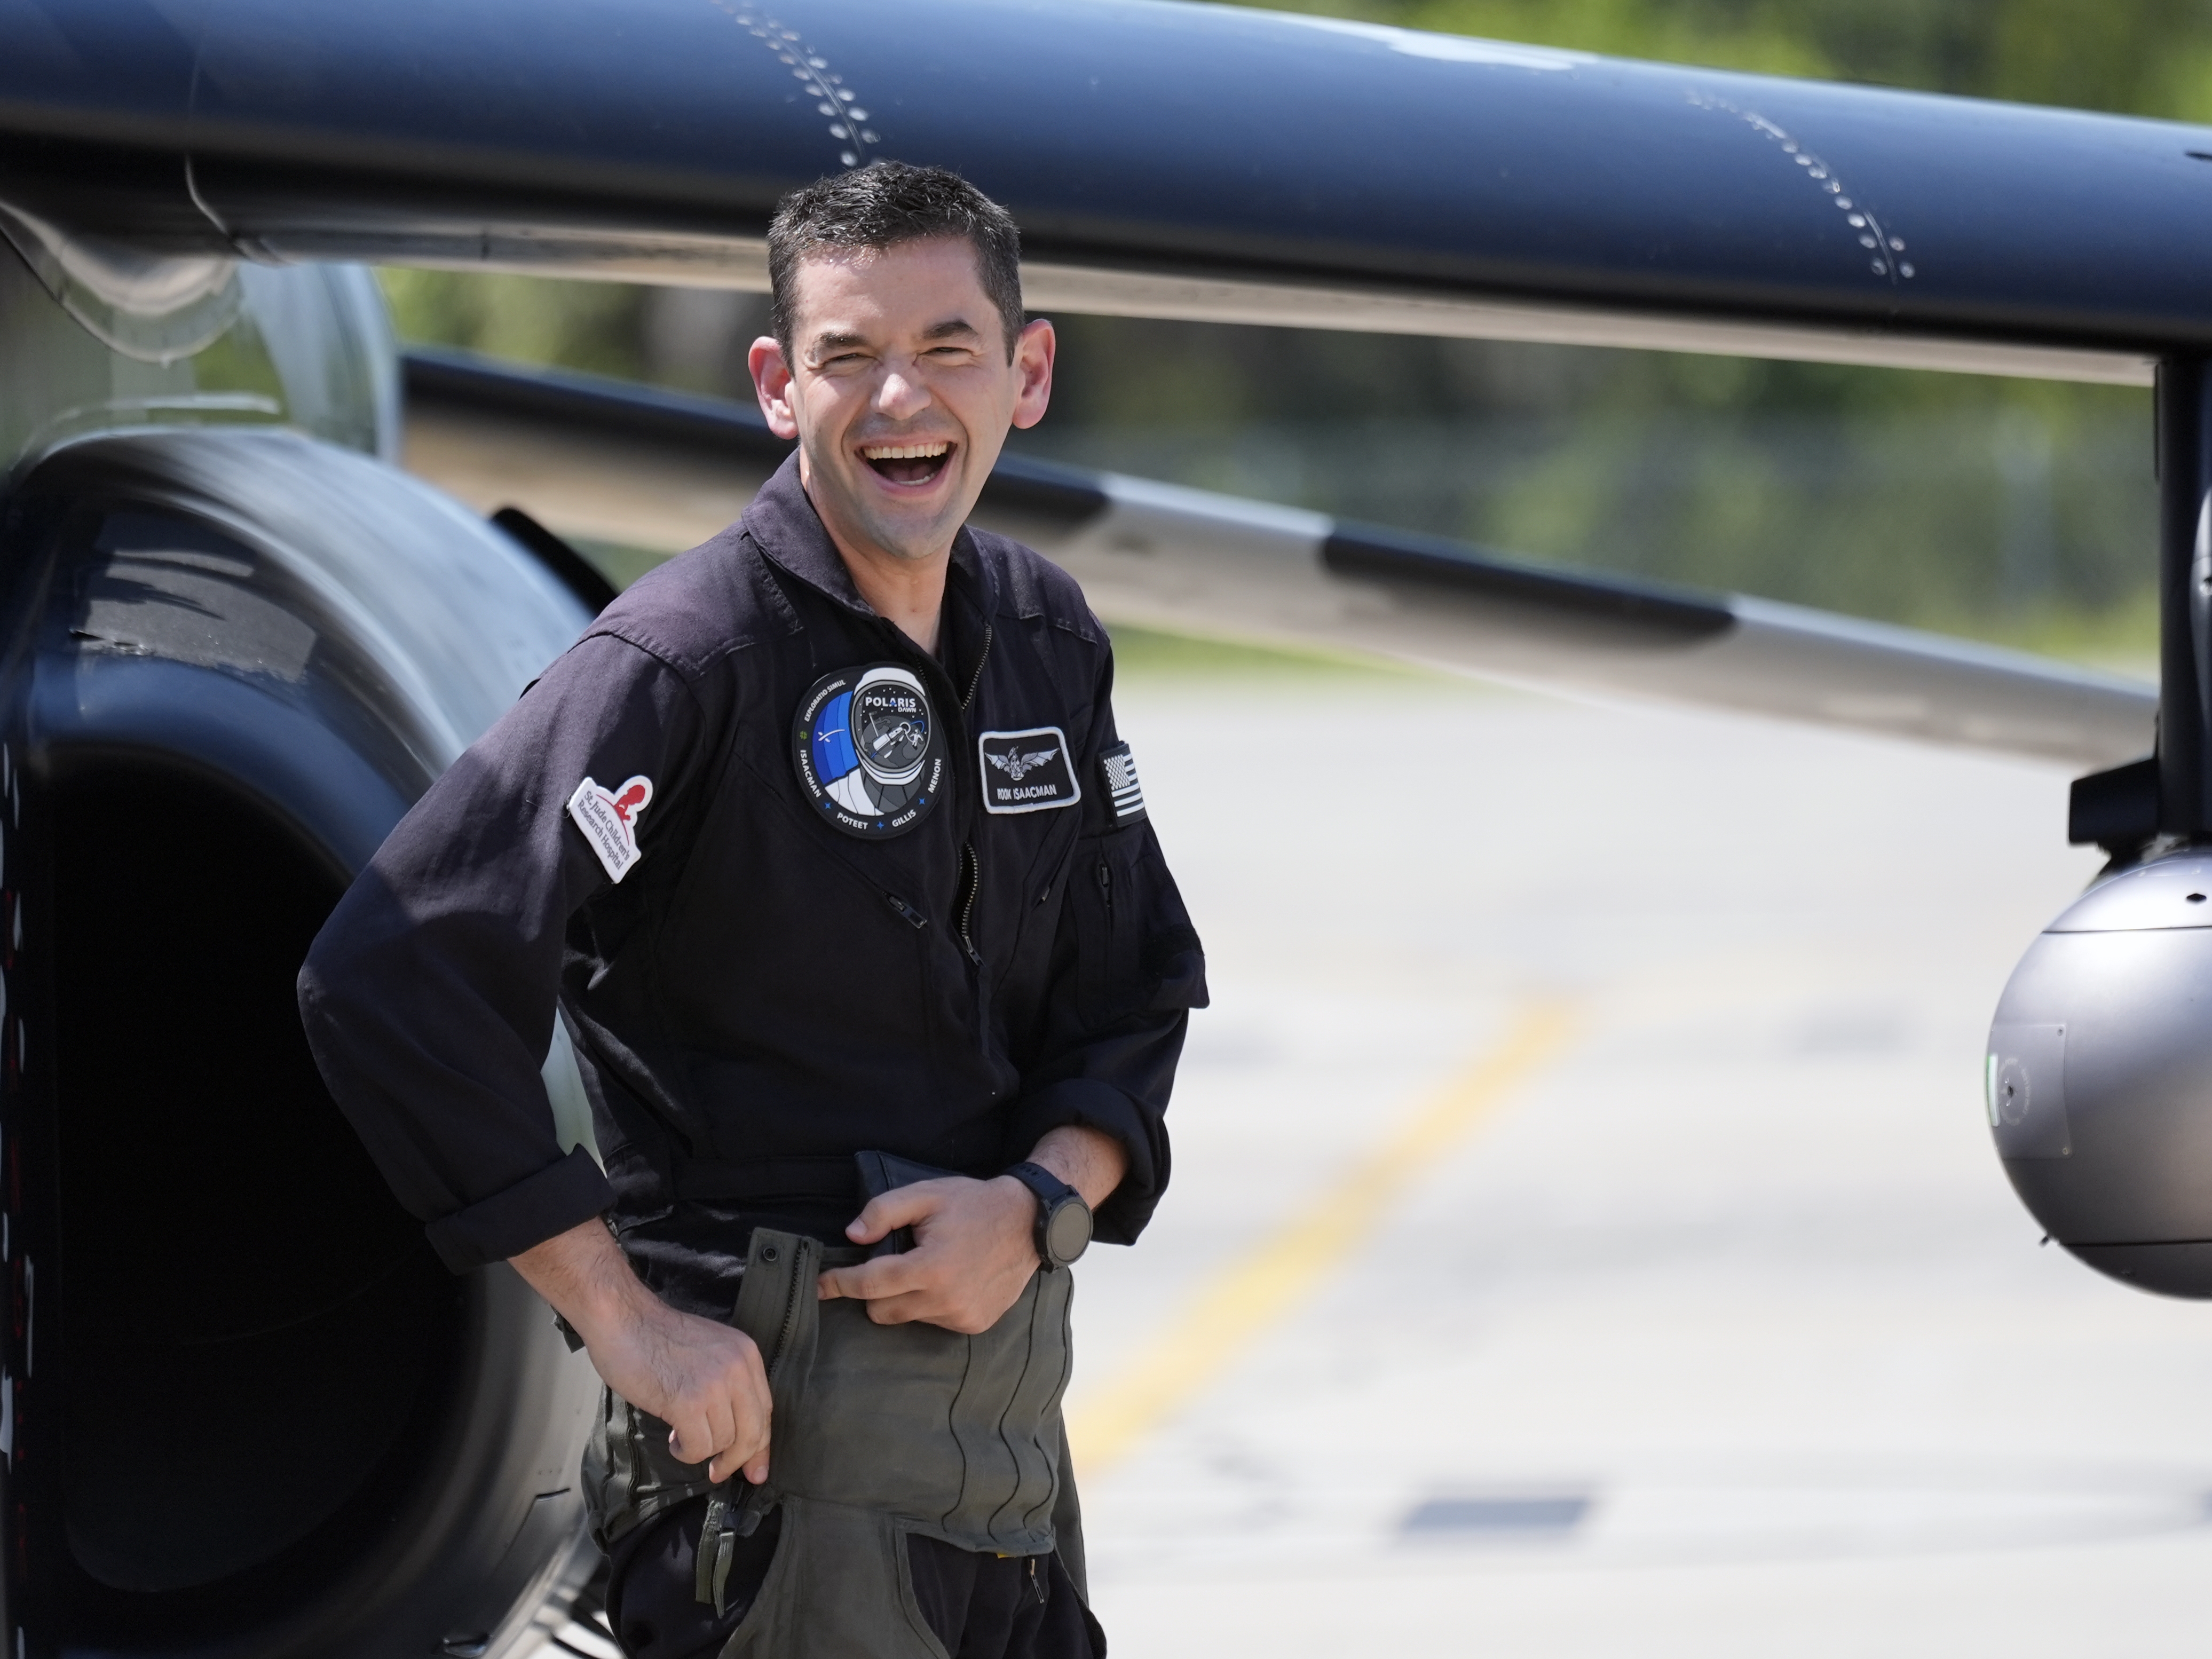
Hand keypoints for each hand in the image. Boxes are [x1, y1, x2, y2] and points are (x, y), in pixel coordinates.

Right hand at [511, 1219, 772, 1483]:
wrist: (622, 1317)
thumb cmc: (657, 1338)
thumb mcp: (709, 1352)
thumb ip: (728, 1385)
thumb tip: (739, 1435)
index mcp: (746, 1354)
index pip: (766, 1410)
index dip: (760, 1446)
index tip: (754, 1470)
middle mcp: (738, 1368)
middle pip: (753, 1432)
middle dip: (736, 1460)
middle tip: (717, 1472)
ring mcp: (714, 1384)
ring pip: (724, 1442)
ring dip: (701, 1450)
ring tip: (680, 1435)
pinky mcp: (687, 1401)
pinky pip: (699, 1447)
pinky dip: (685, 1452)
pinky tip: (673, 1438)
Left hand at [818, 1174, 1039, 1332]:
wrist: (1030, 1223)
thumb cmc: (974, 1204)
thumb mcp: (927, 1194)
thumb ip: (884, 1211)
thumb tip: (853, 1235)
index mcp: (930, 1267)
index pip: (870, 1284)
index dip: (840, 1283)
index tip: (820, 1285)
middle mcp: (945, 1299)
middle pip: (882, 1311)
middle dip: (874, 1291)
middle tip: (890, 1262)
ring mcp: (961, 1316)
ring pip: (907, 1317)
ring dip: (906, 1297)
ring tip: (928, 1266)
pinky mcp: (974, 1324)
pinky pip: (934, 1321)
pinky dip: (931, 1304)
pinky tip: (949, 1280)